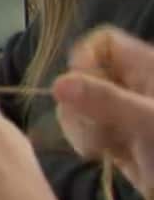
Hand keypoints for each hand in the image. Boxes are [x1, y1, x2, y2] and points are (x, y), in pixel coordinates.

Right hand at [54, 27, 153, 198]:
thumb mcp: (149, 123)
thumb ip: (105, 100)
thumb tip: (56, 83)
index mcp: (148, 69)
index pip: (103, 43)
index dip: (85, 60)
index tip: (77, 89)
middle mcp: (134, 87)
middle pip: (84, 75)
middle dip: (79, 102)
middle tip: (94, 127)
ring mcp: (124, 115)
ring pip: (79, 104)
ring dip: (80, 126)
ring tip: (100, 148)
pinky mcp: (118, 142)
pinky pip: (85, 131)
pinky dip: (86, 142)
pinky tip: (100, 156)